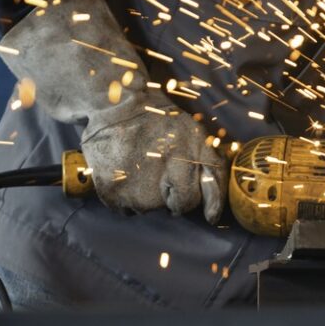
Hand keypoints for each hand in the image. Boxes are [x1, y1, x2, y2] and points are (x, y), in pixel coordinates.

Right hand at [81, 95, 226, 222]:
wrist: (118, 107)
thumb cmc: (164, 123)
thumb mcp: (199, 138)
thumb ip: (214, 175)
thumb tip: (213, 218)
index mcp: (183, 166)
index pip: (190, 202)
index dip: (186, 191)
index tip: (177, 177)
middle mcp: (158, 184)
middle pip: (171, 208)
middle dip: (169, 194)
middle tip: (159, 168)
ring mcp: (132, 191)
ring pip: (147, 209)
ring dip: (146, 194)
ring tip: (141, 166)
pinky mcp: (110, 193)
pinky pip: (124, 208)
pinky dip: (125, 195)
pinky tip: (126, 172)